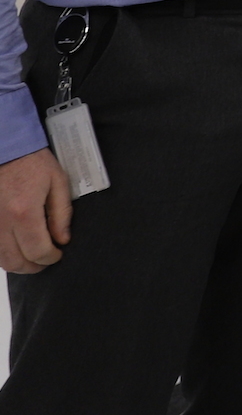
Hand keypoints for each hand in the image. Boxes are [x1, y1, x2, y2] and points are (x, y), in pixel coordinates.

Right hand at [0, 146, 72, 273]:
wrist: (4, 148)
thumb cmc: (30, 161)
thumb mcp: (57, 181)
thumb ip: (61, 213)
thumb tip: (63, 239)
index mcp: (24, 213)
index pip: (38, 251)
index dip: (51, 258)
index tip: (58, 254)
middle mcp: (1, 223)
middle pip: (15, 262)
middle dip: (34, 266)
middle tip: (46, 260)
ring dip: (17, 264)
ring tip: (31, 257)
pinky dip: (2, 254)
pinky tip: (14, 246)